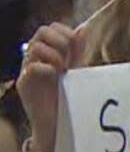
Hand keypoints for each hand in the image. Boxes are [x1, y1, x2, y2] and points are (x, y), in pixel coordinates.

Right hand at [18, 23, 83, 147]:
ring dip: (54, 54)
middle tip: (70, 56)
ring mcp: (27, 69)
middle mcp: (35, 57)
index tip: (77, 46)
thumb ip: (77, 51)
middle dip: (60, 39)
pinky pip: (31, 67)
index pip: (51, 27)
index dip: (65, 31)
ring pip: (34, 46)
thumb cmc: (66, 95)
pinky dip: (47, 67)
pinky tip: (56, 75)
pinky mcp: (24, 84)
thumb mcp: (75, 69)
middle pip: (41, 31)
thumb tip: (83, 29)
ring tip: (64, 68)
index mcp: (47, 51)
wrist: (56, 123)